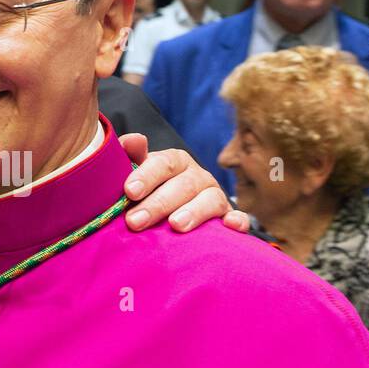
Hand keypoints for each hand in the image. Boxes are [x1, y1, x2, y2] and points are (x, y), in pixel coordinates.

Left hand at [118, 133, 248, 232]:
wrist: (173, 213)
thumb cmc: (149, 192)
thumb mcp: (136, 173)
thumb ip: (130, 156)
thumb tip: (133, 140)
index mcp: (175, 162)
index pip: (164, 163)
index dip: (147, 176)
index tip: (129, 191)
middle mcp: (198, 176)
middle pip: (183, 185)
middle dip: (158, 204)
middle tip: (135, 222)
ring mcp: (215, 196)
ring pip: (211, 200)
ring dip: (194, 212)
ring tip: (175, 225)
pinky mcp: (227, 217)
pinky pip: (238, 218)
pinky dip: (237, 221)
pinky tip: (230, 226)